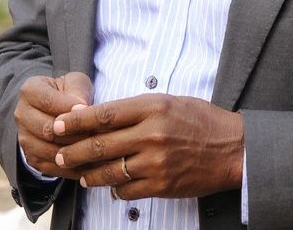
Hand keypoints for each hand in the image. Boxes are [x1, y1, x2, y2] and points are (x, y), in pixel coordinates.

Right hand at [14, 71, 93, 179]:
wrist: (57, 111)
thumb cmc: (70, 93)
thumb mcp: (75, 83)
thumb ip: (78, 90)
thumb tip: (81, 108)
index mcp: (29, 91)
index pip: (47, 101)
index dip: (68, 107)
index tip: (88, 109)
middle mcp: (22, 115)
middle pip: (47, 129)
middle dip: (74, 133)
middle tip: (97, 134)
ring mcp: (24, 139)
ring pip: (50, 151)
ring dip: (75, 153)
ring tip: (97, 150)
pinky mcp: (32, 159)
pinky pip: (53, 168)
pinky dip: (74, 168)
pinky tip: (93, 164)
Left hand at [52, 94, 242, 199]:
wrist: (234, 149)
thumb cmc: (201, 121)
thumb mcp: (169, 102)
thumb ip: (137, 109)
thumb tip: (101, 117)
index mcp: (152, 107)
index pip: (104, 114)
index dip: (76, 121)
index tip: (59, 125)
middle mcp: (151, 134)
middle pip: (100, 144)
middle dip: (74, 151)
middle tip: (59, 154)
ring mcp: (156, 162)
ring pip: (109, 171)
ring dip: (90, 173)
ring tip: (82, 173)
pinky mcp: (161, 185)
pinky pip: (126, 190)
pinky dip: (115, 188)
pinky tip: (112, 185)